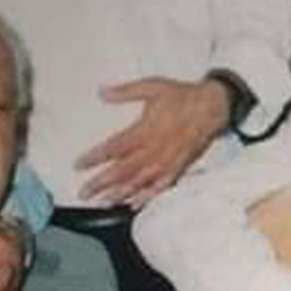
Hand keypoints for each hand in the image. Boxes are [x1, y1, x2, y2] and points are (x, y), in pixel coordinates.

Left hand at [77, 76, 228, 206]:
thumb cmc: (182, 96)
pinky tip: (133, 203)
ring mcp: (166, 161)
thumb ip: (126, 91)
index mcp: (145, 130)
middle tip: (83, 193)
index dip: (95, 157)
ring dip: (119, 193)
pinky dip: (146, 196)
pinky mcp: (178, 167)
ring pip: (139, 182)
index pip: (114, 147)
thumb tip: (102, 92)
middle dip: (101, 183)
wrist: (212, 106)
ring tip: (103, 201)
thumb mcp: (153, 87)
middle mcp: (154, 149)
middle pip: (123, 171)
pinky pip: (160, 186)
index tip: (78, 165)